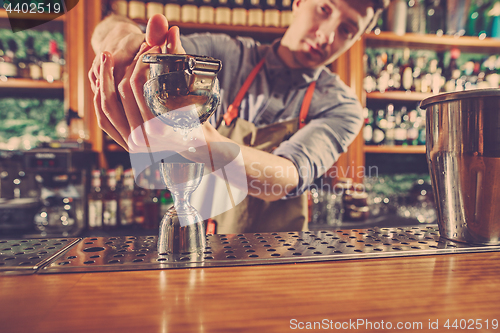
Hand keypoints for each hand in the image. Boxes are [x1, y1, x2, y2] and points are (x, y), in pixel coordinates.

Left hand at [94, 15, 201, 156]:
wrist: (198, 146)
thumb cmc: (199, 117)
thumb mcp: (192, 90)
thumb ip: (179, 58)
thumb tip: (172, 31)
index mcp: (158, 128)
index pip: (136, 87)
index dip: (138, 61)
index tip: (145, 48)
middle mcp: (142, 140)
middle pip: (117, 95)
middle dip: (117, 68)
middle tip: (119, 51)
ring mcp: (131, 144)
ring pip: (106, 107)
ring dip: (103, 81)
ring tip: (105, 60)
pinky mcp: (125, 145)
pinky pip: (104, 120)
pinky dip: (100, 100)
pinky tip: (101, 83)